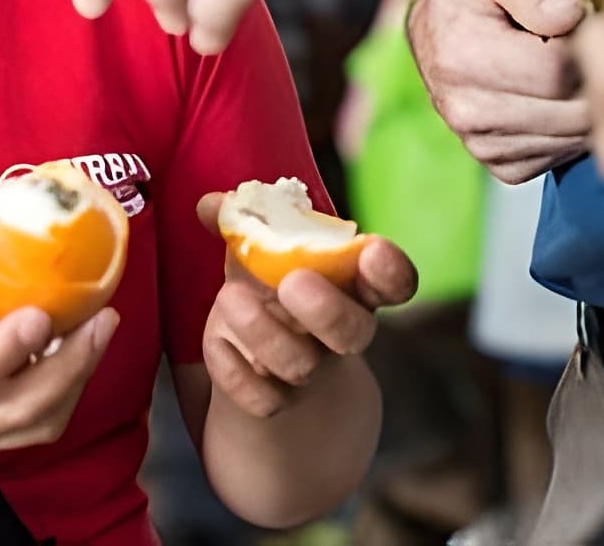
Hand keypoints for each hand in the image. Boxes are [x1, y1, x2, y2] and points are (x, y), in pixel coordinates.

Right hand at [0, 203, 116, 457]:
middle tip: (103, 317)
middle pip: (17, 412)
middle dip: (71, 365)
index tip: (40, 311)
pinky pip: (27, 425)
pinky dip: (60, 391)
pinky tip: (71, 346)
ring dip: (75, 380)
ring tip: (99, 328)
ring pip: (33, 426)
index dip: (5, 351)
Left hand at [197, 194, 416, 417]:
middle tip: (293, 282)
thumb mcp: (262, 246)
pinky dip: (234, 371)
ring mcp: (310, 367)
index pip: (393, 282)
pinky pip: (262, 399)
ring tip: (229, 297)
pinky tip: (218, 342)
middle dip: (327, 310)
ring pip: (302, 365)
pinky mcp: (275, 399)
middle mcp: (342, 330)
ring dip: (264, 331)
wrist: (258, 353)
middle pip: (355, 332)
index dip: (391, 270)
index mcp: (353, 283)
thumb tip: (210, 204)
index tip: (372, 250)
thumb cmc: (270, 281)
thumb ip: (244, 219)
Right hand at [408, 0, 590, 183]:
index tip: (586, 17)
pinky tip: (559, 94)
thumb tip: (570, 16)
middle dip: (594, 76)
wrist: (439, 18)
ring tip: (577, 66)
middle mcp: (464, 108)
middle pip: (570, 113)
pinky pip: (555, 157)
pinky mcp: (495, 160)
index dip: (587, 41)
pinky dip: (568, 130)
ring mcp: (478, 141)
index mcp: (461, 55)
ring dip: (587, 105)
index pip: (558, 71)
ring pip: (570, 140)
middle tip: (592, 44)